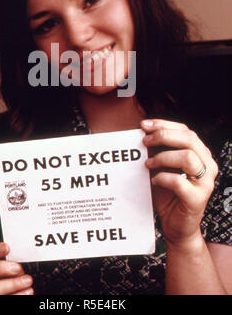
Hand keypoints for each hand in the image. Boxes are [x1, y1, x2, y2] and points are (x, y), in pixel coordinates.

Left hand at [141, 119, 217, 247]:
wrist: (176, 226)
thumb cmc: (168, 194)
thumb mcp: (162, 167)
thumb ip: (158, 151)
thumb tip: (143, 133)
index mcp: (201, 154)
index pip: (186, 130)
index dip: (164, 124)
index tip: (144, 125)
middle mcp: (208, 165)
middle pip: (189, 138)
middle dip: (163, 136)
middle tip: (145, 141)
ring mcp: (205, 183)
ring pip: (187, 157)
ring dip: (163, 157)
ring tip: (148, 163)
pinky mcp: (197, 199)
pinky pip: (179, 182)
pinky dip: (162, 177)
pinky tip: (154, 180)